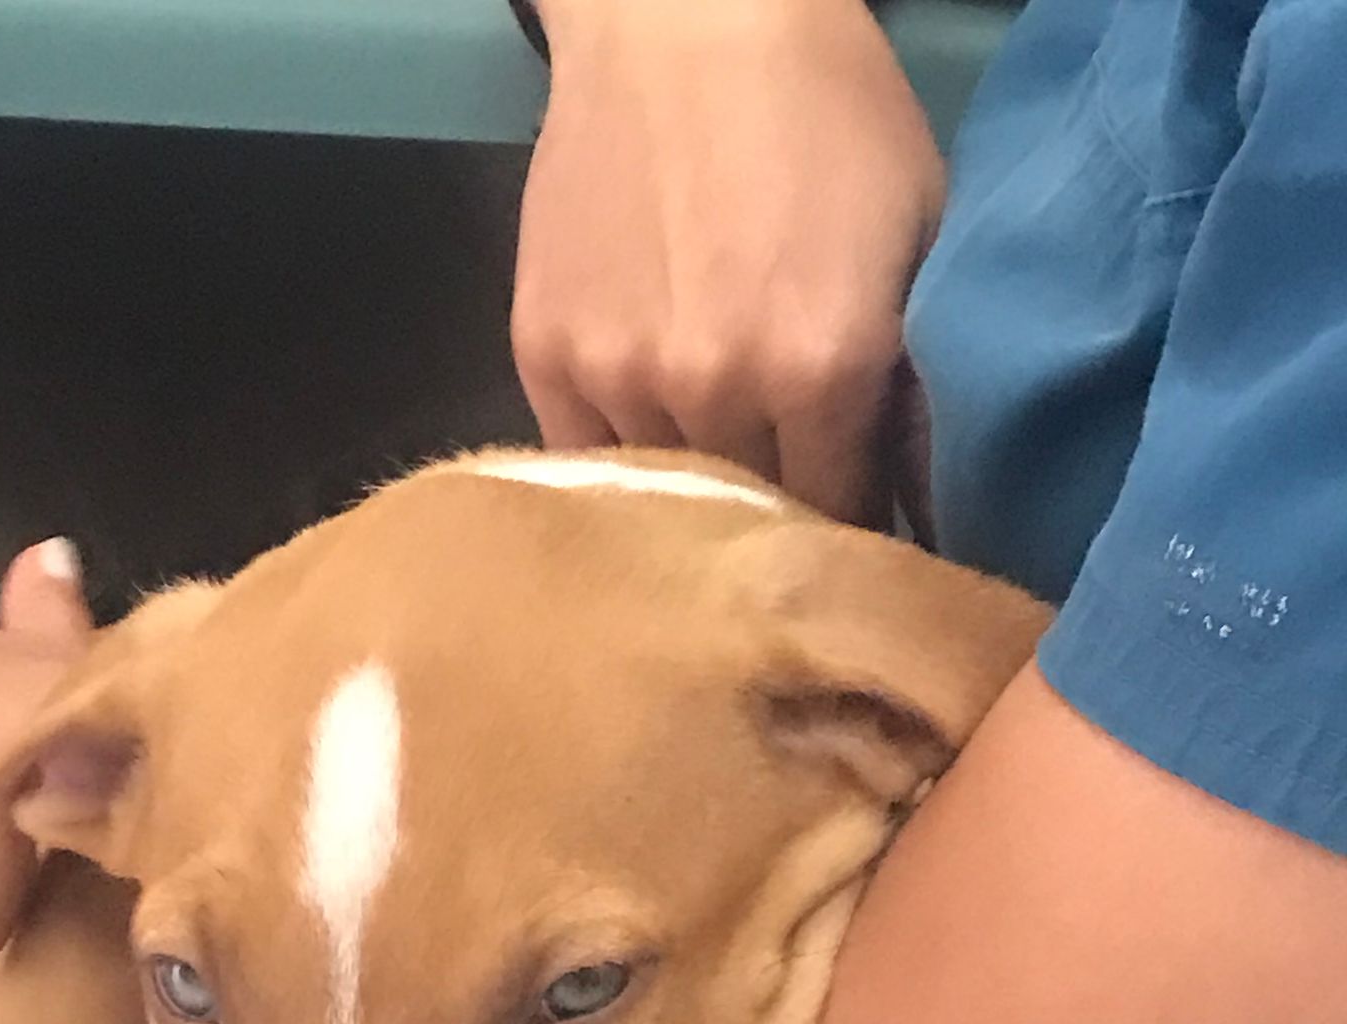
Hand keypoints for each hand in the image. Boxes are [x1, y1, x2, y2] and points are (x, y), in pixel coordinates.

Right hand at [513, 0, 942, 523]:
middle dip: (779, 502)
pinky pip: (585, 458)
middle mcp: (716, 389)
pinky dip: (621, 452)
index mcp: (823, 366)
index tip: (856, 507)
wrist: (683, 16)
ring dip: (695, 479)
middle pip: (752, 513)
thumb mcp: (921, 233)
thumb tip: (930, 511)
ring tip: (714, 436)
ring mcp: (619, 377)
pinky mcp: (546, 357)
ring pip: (666, 493)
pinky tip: (648, 409)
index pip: (840, 514)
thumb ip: (923, 385)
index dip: (853, 520)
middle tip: (788, 472)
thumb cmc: (825, 110)